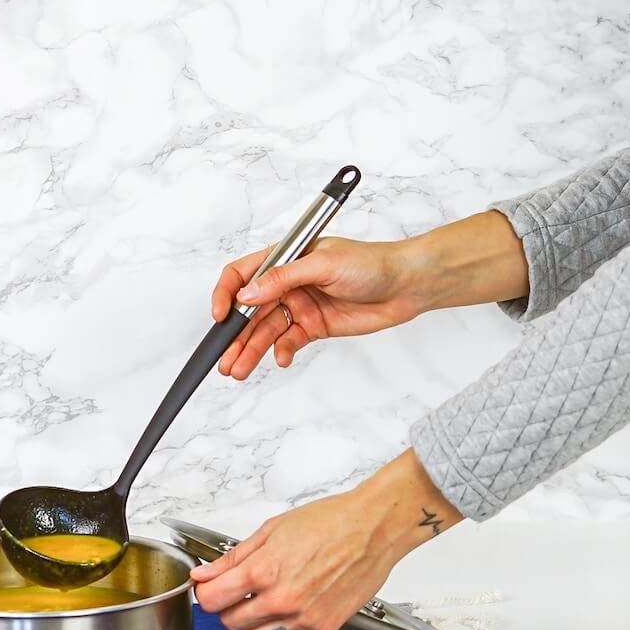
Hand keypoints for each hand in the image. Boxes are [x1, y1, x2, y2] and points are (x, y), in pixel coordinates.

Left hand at [190, 450, 461, 629]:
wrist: (374, 528)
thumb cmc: (330, 522)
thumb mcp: (271, 531)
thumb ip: (233, 558)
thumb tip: (204, 574)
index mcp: (264, 571)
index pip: (211, 600)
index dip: (206, 592)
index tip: (210, 587)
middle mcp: (282, 601)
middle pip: (230, 623)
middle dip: (228, 606)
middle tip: (239, 590)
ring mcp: (303, 619)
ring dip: (252, 623)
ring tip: (264, 599)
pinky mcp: (323, 629)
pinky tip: (287, 608)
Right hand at [210, 211, 528, 380]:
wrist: (407, 285)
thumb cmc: (372, 263)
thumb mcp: (323, 263)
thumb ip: (283, 279)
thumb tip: (248, 294)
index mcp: (284, 259)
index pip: (242, 275)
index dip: (226, 294)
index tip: (221, 316)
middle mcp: (288, 283)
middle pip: (250, 311)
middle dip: (235, 335)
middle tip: (225, 358)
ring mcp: (300, 306)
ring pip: (266, 332)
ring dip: (251, 350)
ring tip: (238, 370)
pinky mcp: (314, 327)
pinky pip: (289, 342)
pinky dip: (281, 352)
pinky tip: (281, 359)